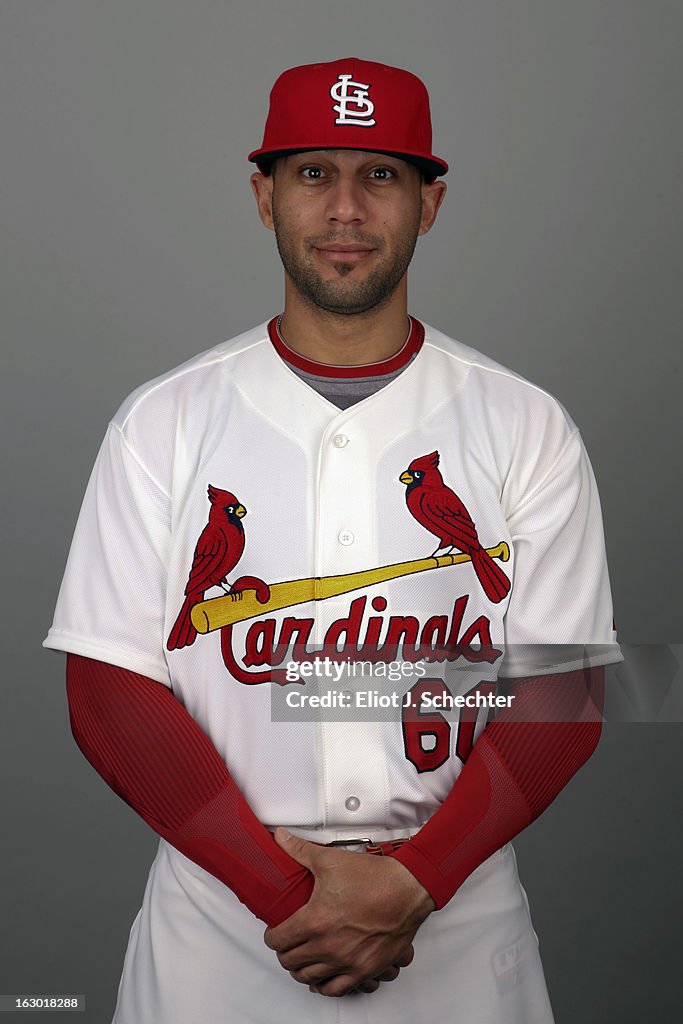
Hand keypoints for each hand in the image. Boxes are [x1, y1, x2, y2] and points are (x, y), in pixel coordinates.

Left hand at [263, 828, 434, 996]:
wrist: (407, 889)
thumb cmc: (374, 878)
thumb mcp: (330, 860)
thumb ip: (300, 851)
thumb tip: (281, 839)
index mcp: (315, 921)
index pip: (278, 940)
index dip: (271, 936)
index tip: (274, 932)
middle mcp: (328, 946)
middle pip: (290, 962)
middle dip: (284, 953)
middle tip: (286, 944)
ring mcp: (346, 961)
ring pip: (309, 978)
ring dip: (301, 970)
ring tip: (300, 959)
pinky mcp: (364, 970)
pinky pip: (337, 989)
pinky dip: (325, 986)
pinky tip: (322, 979)